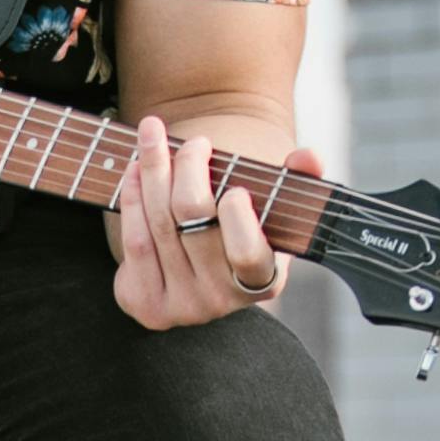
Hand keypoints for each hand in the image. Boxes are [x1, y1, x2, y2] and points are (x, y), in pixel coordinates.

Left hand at [109, 116, 312, 332]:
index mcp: (264, 281)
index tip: (234, 187)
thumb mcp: (273, 203)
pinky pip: (134, 243)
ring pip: (160, 225)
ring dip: (152, 169)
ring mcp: (181, 307)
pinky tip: (135, 170)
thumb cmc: (237, 219)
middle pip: (193, 220)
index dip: (237, 217)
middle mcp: (222, 300)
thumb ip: (298, 178)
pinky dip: (131, 198)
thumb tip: (308, 157)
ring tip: (153, 133)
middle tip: (194, 141)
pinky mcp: (146, 305)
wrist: (196, 254)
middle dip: (188, 167)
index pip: (248, 253)